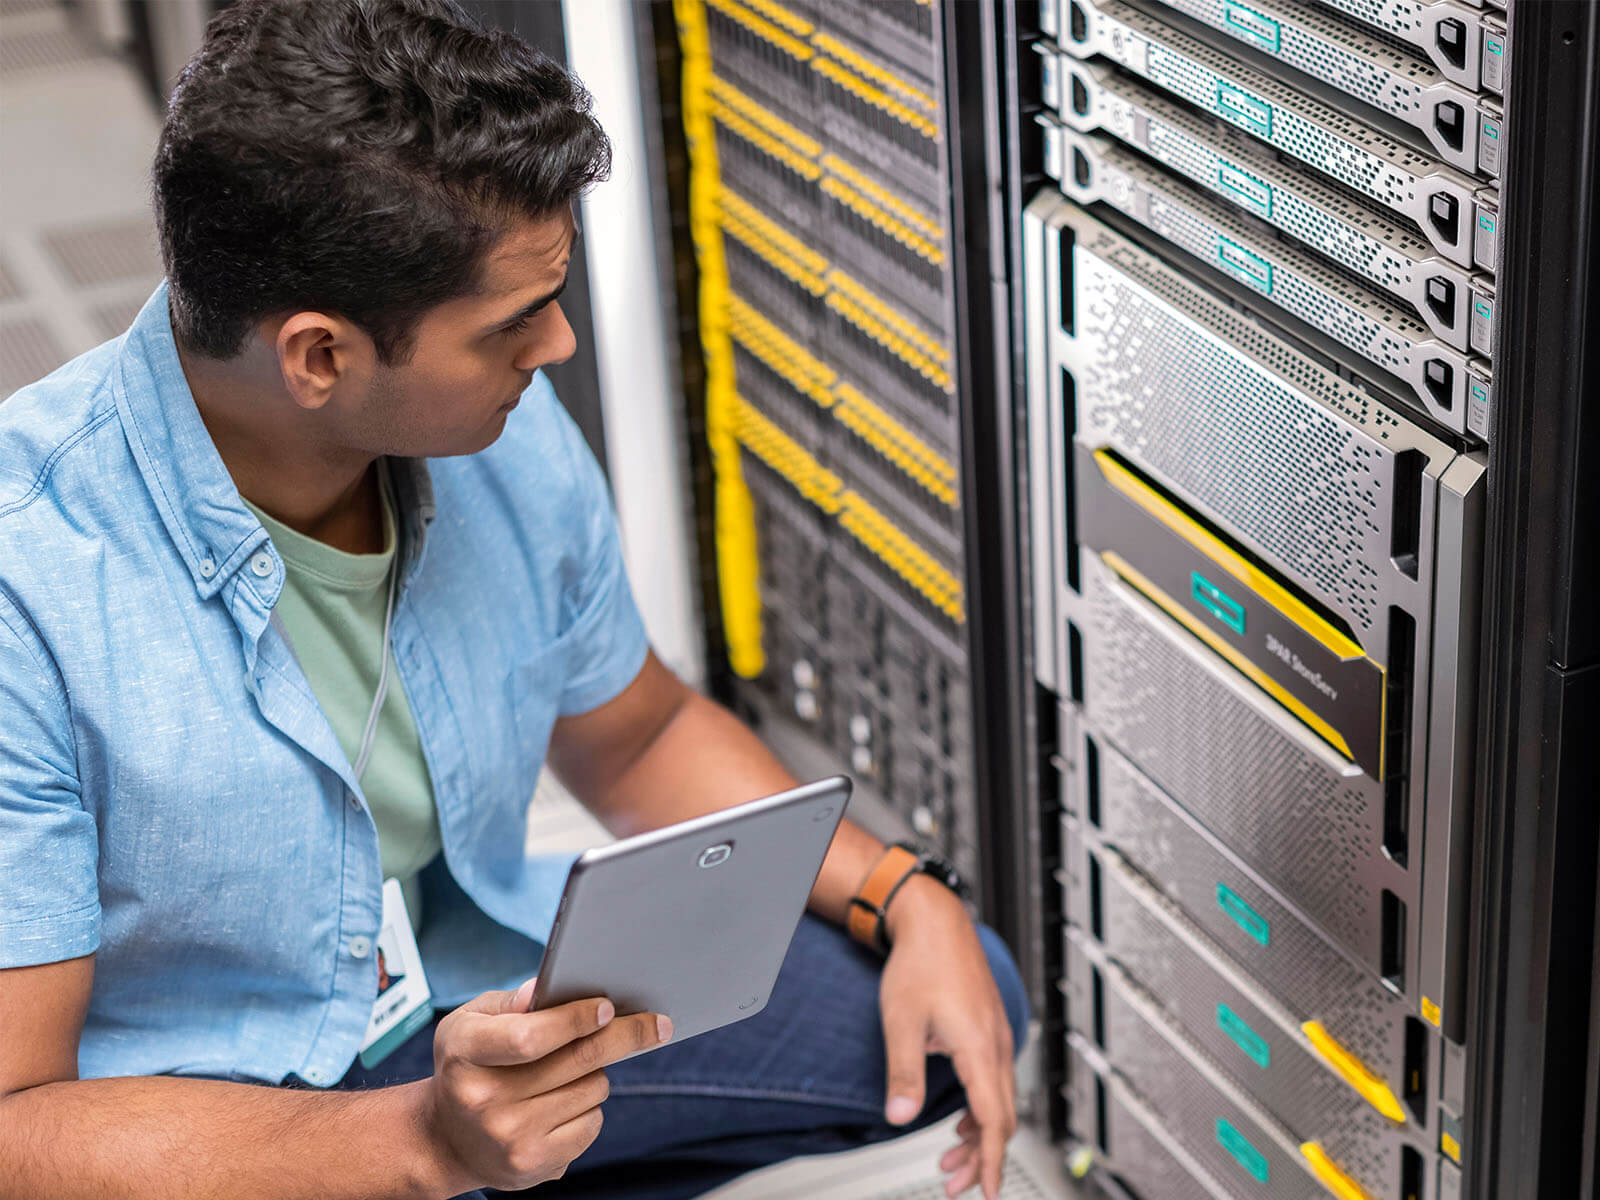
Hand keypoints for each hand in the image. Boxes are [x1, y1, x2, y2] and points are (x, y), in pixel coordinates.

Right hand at [421, 977, 672, 1191]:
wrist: (446, 1138)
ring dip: (595, 1073)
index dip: (575, 1020)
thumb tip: (544, 989)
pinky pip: (592, 1123)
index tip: (608, 1007)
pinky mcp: (532, 1165)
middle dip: (624, 1035)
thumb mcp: (472, 1021)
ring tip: (566, 1073)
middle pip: (578, 1060)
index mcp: (466, 1052)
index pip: (530, 1037)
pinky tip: (563, 1104)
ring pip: (593, 1088)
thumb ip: (511, 1003)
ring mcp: (509, 1137)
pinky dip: (589, 1108)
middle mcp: (484, 1099)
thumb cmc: (470, 1063)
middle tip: (657, 1024)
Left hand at [878, 877, 1016, 1198]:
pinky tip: (961, 1117)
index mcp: (979, 1047)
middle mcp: (996, 1043)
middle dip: (980, 1155)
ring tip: (951, 1157)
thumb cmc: (919, 963)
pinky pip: (996, 1080)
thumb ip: (903, 1075)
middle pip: (1001, 1116)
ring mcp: (997, 1035)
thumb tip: (900, 1118)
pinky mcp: (990, 1028)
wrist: (933, 920)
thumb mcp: (901, 1023)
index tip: (986, 1189)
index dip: (989, 1160)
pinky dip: (982, 1107)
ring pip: (1000, 1099)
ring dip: (979, 1132)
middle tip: (954, 1183)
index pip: (993, 1119)